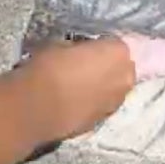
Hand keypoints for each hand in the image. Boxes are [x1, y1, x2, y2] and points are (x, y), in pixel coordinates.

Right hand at [20, 36, 135, 142]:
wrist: (38, 107)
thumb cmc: (49, 67)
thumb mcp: (61, 44)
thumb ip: (80, 49)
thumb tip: (79, 55)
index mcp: (119, 52)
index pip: (115, 44)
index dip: (99, 47)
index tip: (85, 50)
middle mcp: (126, 77)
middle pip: (121, 68)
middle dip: (107, 67)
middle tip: (83, 68)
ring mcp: (118, 101)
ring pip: (114, 89)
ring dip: (102, 86)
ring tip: (78, 87)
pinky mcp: (105, 119)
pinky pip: (103, 105)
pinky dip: (94, 103)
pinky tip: (76, 103)